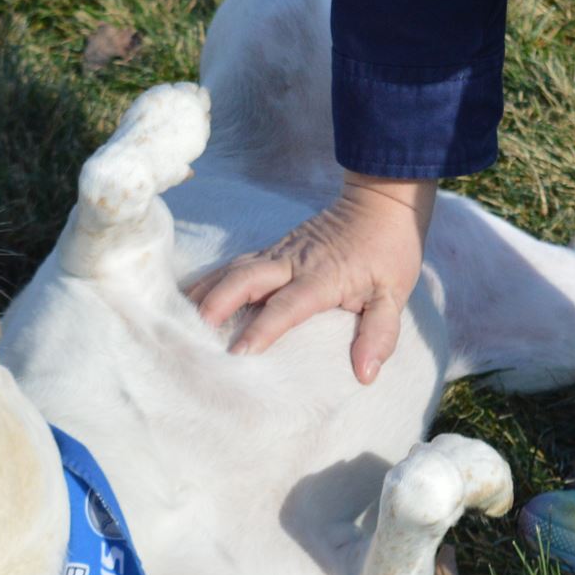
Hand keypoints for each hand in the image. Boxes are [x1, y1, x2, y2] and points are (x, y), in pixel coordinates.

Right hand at [186, 173, 434, 382]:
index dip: (262, 329)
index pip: (287, 306)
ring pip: (234, 268)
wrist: (380, 202)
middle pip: (246, 279)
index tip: (239, 354)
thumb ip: (380, 333)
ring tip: (180, 316)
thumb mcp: (395, 295)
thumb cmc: (389, 251)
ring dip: (207, 291)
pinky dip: (213, 279)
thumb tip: (366, 372)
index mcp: (322, 277)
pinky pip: (237, 263)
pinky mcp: (274, 247)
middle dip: (218, 303)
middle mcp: (293, 262)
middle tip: (193, 331)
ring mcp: (280, 251)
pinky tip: (193, 294)